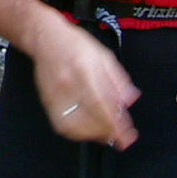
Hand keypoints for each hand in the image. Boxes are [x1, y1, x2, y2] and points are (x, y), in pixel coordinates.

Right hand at [31, 22, 138, 149]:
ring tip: (107, 136)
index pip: (102, 103)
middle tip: (122, 139)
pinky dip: (78, 134)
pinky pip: (62, 125)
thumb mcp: (104, 56)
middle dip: (109, 133)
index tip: (128, 135)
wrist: (46, 38)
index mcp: (86, 69)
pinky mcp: (47, 101)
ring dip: (94, 136)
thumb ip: (118, 79)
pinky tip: (89, 133)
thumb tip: (130, 101)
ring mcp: (56, 94)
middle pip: (90, 117)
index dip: (116, 123)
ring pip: (75, 126)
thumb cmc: (77, 45)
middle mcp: (69, 83)